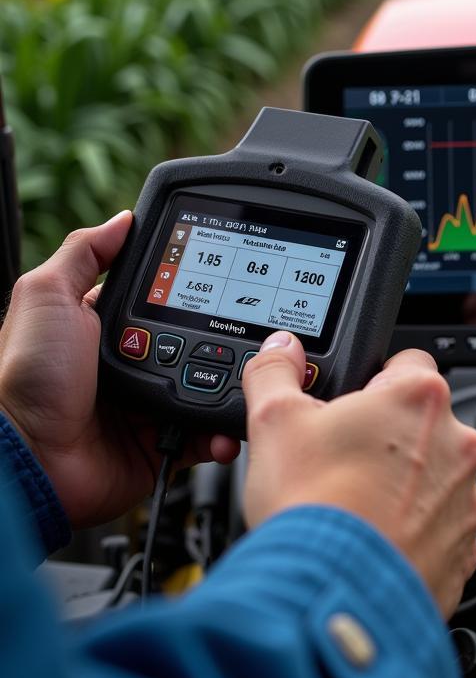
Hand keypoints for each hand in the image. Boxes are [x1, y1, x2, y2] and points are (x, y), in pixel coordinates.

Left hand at [0, 212, 239, 527]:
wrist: (28, 457)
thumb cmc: (26, 377)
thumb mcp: (46, 297)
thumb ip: (84, 253)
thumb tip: (122, 219)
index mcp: (109, 329)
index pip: (164, 300)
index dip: (193, 291)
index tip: (226, 281)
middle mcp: (133, 364)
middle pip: (196, 341)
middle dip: (224, 339)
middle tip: (247, 332)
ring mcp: (148, 404)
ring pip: (209, 386)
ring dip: (231, 384)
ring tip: (246, 376)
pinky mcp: (160, 443)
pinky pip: (203, 432)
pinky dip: (220, 429)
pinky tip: (227, 419)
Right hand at [242, 333, 475, 617]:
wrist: (331, 596)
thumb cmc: (310, 507)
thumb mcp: (274, 423)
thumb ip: (276, 375)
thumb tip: (279, 353)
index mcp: (420, 398)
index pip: (408, 362)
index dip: (375, 383)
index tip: (353, 408)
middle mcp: (458, 443)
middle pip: (422, 424)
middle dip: (388, 438)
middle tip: (342, 462)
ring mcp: (466, 499)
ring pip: (434, 477)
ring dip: (404, 486)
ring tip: (355, 507)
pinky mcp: (464, 549)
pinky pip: (440, 529)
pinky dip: (414, 533)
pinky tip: (375, 540)